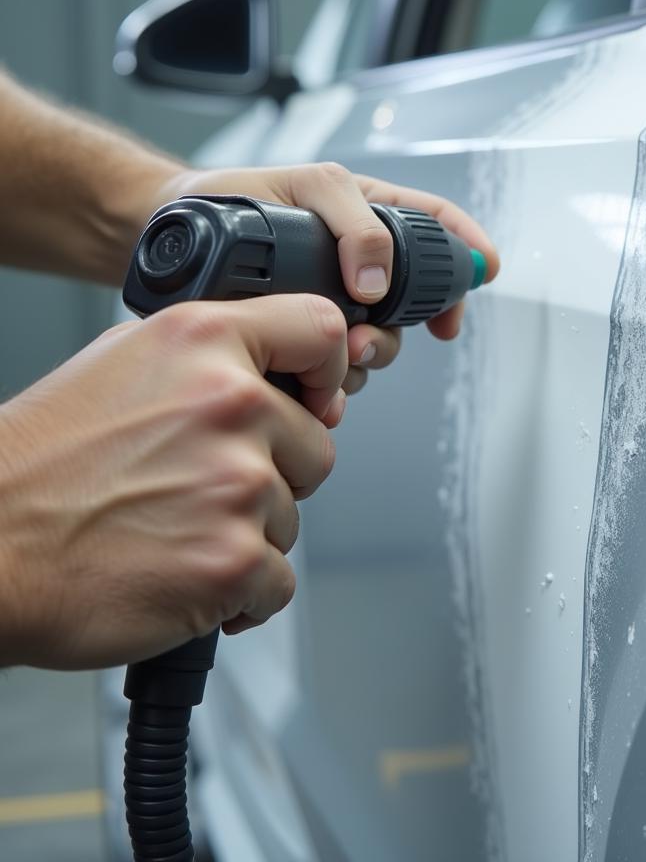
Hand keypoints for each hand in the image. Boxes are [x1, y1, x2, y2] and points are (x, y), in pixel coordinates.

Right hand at [0, 294, 346, 668]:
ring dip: (246, 532)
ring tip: (175, 530)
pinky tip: (186, 574)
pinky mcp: (235, 559)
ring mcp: (238, 484)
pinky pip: (278, 580)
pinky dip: (241, 590)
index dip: (328, 368)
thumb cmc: (42, 466)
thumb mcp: (121, 364)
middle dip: (275, 472)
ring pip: (291, 517)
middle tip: (202, 487)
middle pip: (316, 445)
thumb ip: (208, 357)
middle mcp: (230, 404)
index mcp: (203, 341)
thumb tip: (275, 373)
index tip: (318, 396)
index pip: (321, 328)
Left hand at [152, 163, 500, 393]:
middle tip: (369, 339)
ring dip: (368, 360)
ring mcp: (333, 306)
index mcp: (365, 218)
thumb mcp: (307, 185)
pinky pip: (340, 373)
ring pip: (379, 344)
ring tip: (335, 357)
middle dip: (405, 328)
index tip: (486, 271)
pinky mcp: (304, 342)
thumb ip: (356, 222)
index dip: (467, 250)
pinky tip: (319, 389)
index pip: (435, 227)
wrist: (173, 241)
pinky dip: (338, 387)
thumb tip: (380, 282)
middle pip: (412, 303)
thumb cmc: (234, 198)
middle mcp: (356, 267)